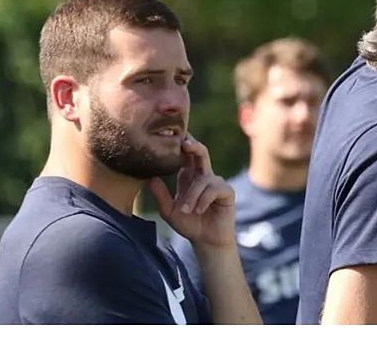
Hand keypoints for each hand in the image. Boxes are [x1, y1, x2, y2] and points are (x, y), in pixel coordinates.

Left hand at [147, 134, 235, 248]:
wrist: (206, 241)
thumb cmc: (189, 225)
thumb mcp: (169, 211)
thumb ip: (160, 195)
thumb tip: (148, 177)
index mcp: (189, 177)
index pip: (186, 156)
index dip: (181, 145)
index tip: (170, 135)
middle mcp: (204, 176)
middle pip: (201, 153)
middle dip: (193, 146)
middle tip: (184, 142)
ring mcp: (217, 183)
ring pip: (203, 179)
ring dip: (192, 195)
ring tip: (187, 210)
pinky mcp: (227, 192)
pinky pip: (214, 189)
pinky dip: (203, 200)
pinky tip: (199, 211)